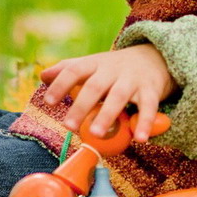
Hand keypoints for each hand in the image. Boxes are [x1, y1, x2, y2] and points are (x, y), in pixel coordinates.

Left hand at [39, 44, 175, 142]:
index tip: (48, 102)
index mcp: (95, 63)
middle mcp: (112, 70)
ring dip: (107, 115)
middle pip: (95, 86)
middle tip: (68, 126)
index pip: (74, 70)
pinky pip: (148, 107)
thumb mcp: (92, 64)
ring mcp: (132, 79)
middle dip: (81, 106)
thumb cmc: (114, 67)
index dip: (60, 85)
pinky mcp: (151, 90)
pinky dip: (145, 123)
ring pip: (119, 96)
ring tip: (97, 134)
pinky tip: (139, 139)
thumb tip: (42, 77)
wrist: (154, 57)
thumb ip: (67, 69)